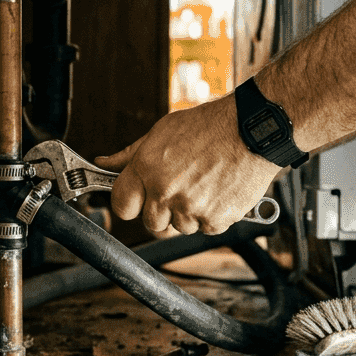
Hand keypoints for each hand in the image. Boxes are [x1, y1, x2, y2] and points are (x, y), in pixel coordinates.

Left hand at [95, 94, 282, 235]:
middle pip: (150, 223)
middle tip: (178, 187)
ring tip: (202, 184)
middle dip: (161, 209)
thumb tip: (104, 163)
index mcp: (147, 168)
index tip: (137, 199)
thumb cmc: (209, 126)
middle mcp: (166, 191)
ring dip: (187, 213)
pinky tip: (217, 191)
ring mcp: (191, 208)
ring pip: (179, 227)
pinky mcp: (215, 220)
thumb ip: (130, 154)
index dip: (129, 203)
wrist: (252, 131)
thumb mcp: (161, 131)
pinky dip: (211, 216)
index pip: (121, 206)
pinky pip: (204, 229)